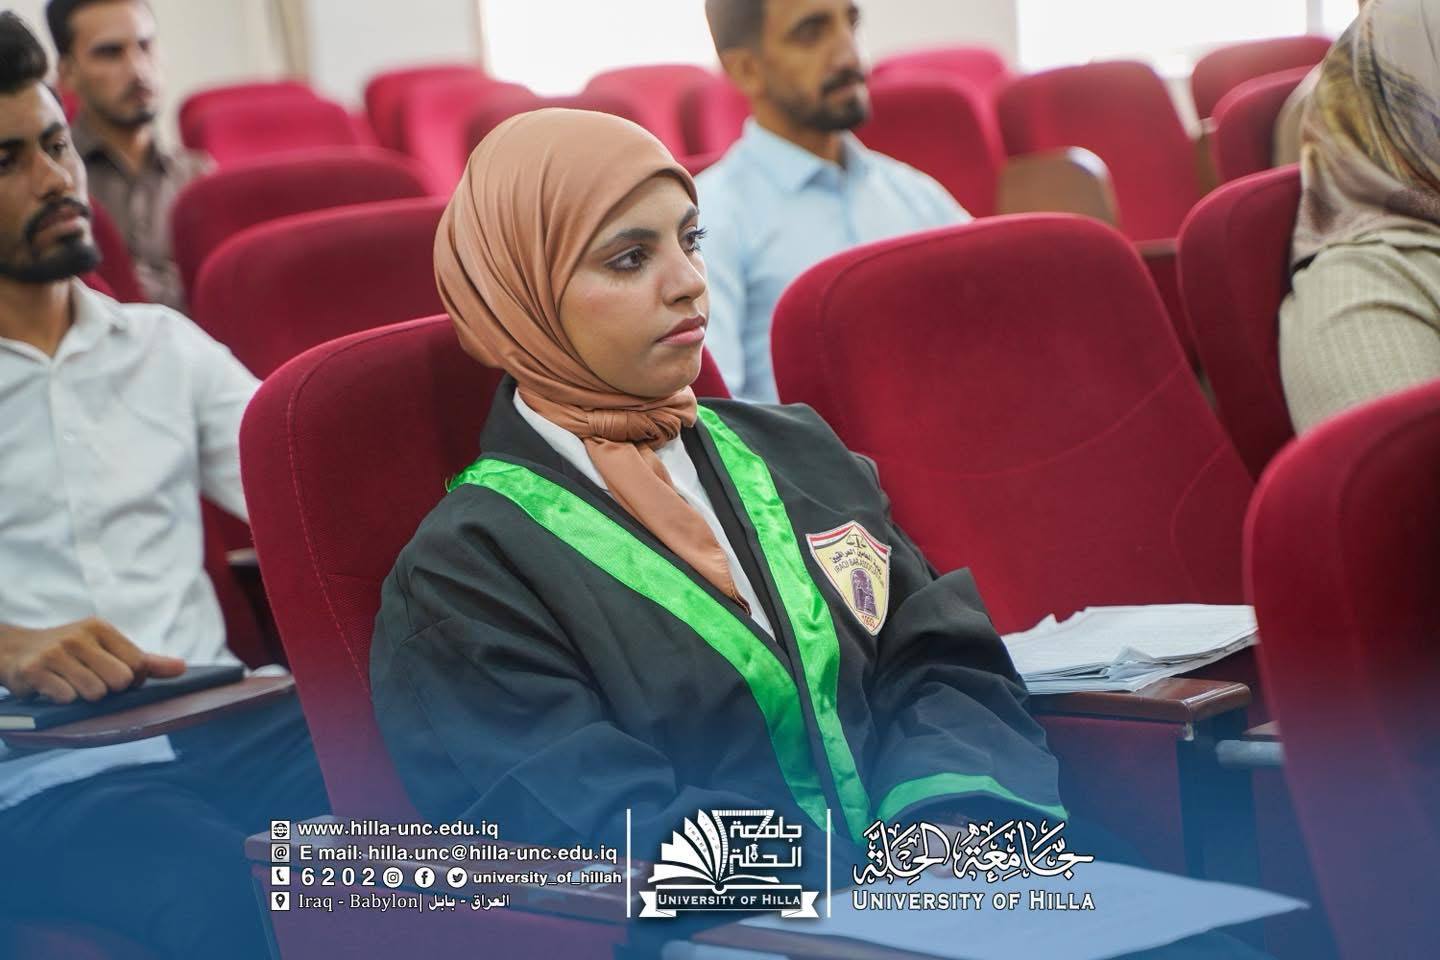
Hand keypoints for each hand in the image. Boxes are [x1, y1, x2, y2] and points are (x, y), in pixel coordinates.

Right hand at [0, 618, 185, 703]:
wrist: (16, 651)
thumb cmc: (71, 653)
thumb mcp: (106, 649)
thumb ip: (145, 661)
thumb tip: (182, 669)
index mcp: (101, 629)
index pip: (138, 664)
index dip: (132, 680)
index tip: (116, 678)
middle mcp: (79, 637)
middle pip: (120, 680)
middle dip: (111, 690)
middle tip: (92, 683)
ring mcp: (55, 653)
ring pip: (95, 692)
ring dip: (86, 697)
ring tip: (72, 685)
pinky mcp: (34, 671)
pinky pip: (67, 698)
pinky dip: (64, 701)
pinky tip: (54, 689)